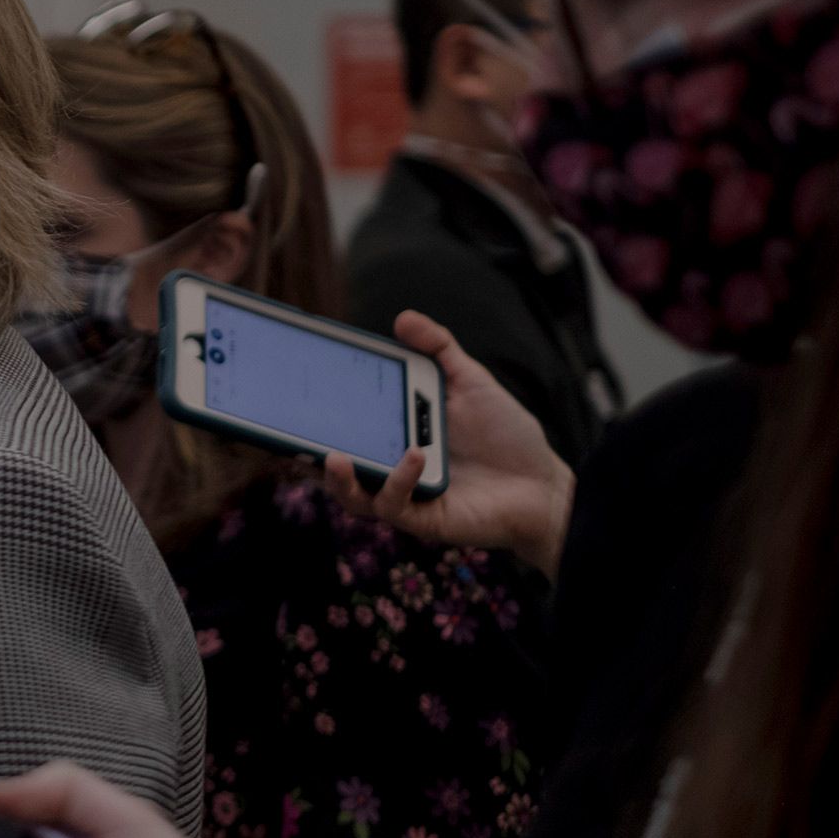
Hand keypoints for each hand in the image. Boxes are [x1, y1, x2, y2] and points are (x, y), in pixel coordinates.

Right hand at [322, 310, 573, 577]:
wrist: (546, 485)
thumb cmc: (507, 437)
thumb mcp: (471, 383)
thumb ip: (439, 350)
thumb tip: (402, 318)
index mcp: (393, 436)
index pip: (345, 425)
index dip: (315, 413)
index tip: (299, 387)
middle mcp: (390, 469)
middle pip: (334, 464)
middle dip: (306, 452)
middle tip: (292, 430)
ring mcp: (405, 497)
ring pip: (352, 496)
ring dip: (338, 478)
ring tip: (333, 456)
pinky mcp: (424, 519)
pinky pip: (395, 506)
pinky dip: (398, 480)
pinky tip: (412, 455)